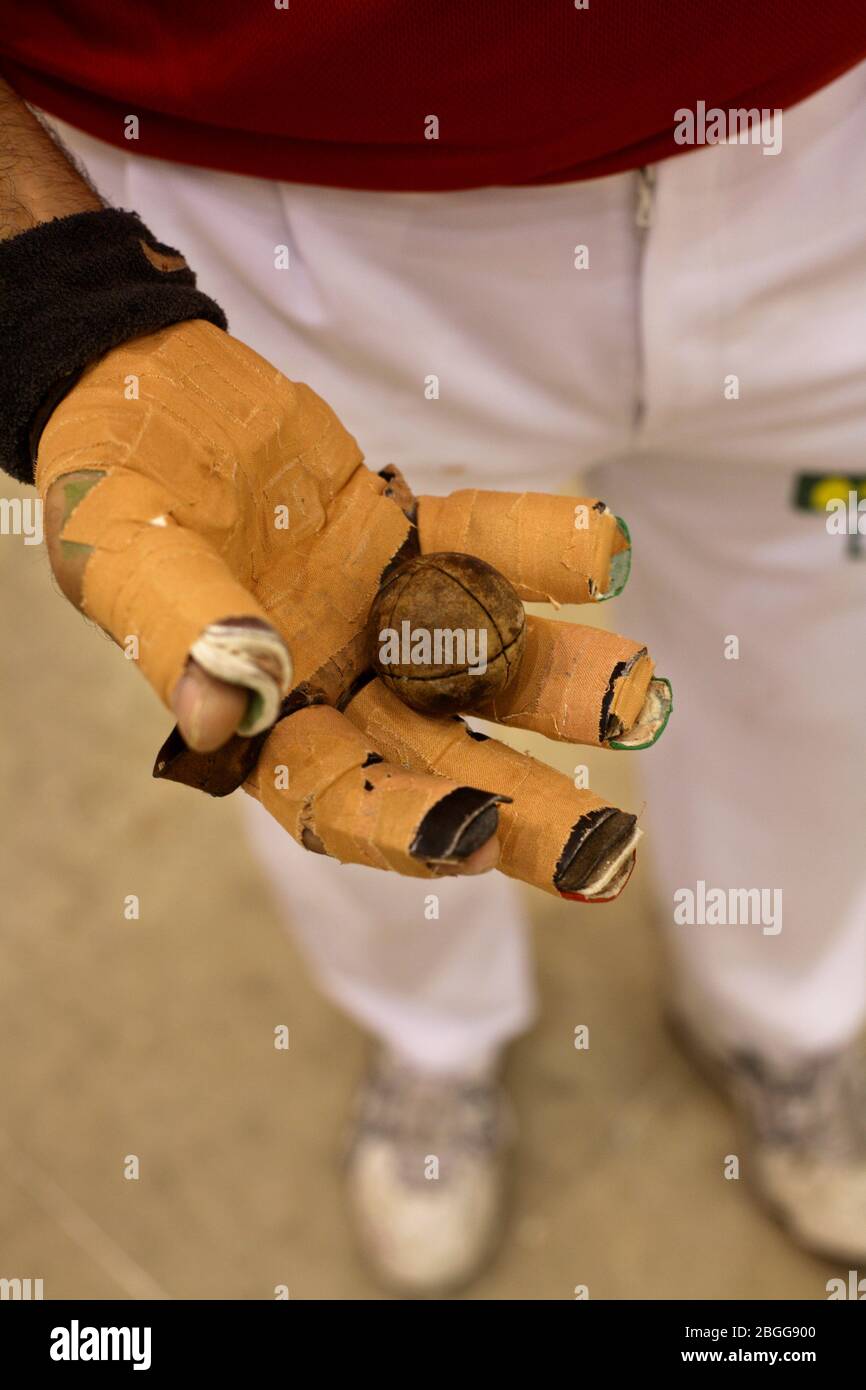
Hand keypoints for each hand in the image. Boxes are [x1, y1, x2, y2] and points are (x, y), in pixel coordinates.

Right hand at [40, 319, 670, 896]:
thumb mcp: (128, 558)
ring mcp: (381, 616)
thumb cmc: (112, 487)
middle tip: (609, 852)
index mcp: (257, 725)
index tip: (474, 839)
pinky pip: (482, 549)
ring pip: (480, 667)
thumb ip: (180, 633)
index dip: (401, 826)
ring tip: (636, 696)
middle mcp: (334, 686)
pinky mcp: (412, 539)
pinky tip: (607, 550)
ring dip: (557, 683)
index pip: (334, 796)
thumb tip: (222, 717)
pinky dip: (539, 550)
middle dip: (521, 807)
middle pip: (436, 761)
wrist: (146, 384)